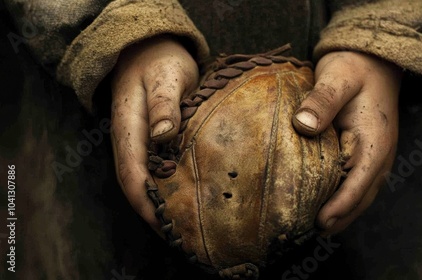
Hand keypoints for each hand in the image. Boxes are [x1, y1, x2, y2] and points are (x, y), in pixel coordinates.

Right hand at [110, 36, 198, 233]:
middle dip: (153, 211)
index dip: (145, 203)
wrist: (148, 50)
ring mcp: (138, 141)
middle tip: (180, 234)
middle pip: (135, 184)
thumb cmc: (160, 61)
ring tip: (184, 222)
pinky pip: (154, 168)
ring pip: (144, 179)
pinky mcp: (150, 139)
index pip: (132, 175)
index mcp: (129, 128)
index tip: (164, 224)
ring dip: (159, 202)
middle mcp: (129, 140)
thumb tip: (163, 135)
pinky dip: (166, 186)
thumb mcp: (166, 76)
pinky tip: (184, 195)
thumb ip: (164, 103)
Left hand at [293, 51, 401, 234]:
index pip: (359, 183)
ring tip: (316, 226)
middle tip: (311, 231)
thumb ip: (322, 100)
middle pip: (362, 196)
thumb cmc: (354, 67)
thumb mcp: (337, 77)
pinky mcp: (365, 151)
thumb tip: (303, 126)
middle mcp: (379, 154)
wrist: (373, 60)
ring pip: (360, 192)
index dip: (340, 206)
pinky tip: (322, 201)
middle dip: (340, 216)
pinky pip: (355, 181)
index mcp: (375, 141)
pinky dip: (342, 196)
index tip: (319, 222)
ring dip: (342, 211)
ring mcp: (374, 155)